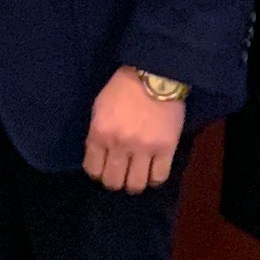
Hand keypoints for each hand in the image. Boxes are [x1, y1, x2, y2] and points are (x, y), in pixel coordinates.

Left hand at [83, 67, 184, 193]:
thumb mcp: (99, 107)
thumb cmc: (123, 88)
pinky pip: (159, 177)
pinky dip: (154, 180)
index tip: (103, 170)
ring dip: (134, 184)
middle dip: (114, 182)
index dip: (97, 173)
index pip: (93, 169)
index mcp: (99, 133)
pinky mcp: (166, 148)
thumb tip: (97, 155)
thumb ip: (97, 133)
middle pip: (113, 182)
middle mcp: (119, 144)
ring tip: (136, 177)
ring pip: (135, 184)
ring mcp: (144, 148)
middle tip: (120, 176)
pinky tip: (152, 174)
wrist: (154, 75)